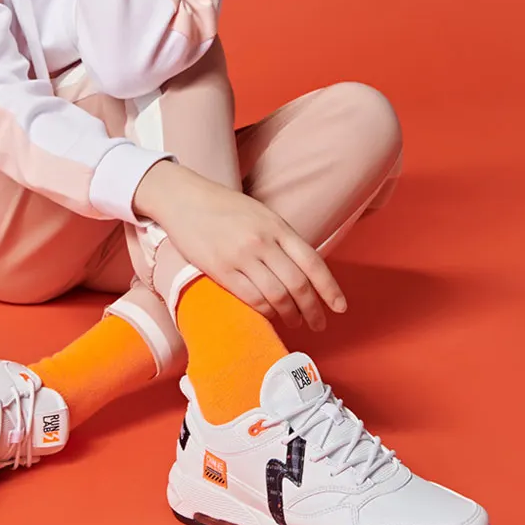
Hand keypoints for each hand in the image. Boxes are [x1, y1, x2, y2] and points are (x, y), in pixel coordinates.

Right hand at [139, 164, 347, 329]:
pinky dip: (266, 312)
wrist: (184, 199)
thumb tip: (303, 270)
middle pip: (298, 285)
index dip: (330, 289)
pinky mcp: (220, 269)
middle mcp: (263, 242)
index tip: (340, 307)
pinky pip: (251, 298)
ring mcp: (241, 256)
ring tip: (295, 322)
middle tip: (318, 324)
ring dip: (290, 315)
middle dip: (313, 309)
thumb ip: (282, 239)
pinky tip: (270, 316)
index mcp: (277, 226)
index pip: (313, 263)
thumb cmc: (224, 207)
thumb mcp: (261, 215)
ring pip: (277, 296)